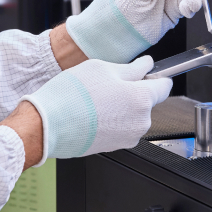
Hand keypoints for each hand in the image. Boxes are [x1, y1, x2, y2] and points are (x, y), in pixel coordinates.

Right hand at [21, 56, 171, 158]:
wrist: (48, 126)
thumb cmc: (72, 96)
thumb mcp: (102, 68)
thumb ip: (132, 68)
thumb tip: (146, 65)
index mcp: (142, 98)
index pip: (164, 86)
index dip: (155, 76)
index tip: (146, 72)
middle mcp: (141, 122)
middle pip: (146, 101)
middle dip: (132, 91)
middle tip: (107, 84)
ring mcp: (129, 137)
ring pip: (133, 115)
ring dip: (121, 106)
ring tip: (95, 100)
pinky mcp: (116, 147)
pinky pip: (121, 127)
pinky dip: (112, 120)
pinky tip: (92, 113)